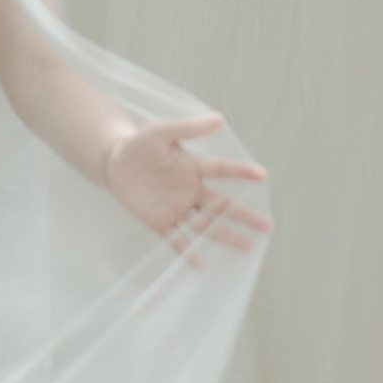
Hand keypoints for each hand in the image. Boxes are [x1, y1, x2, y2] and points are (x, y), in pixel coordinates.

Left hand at [101, 114, 271, 263]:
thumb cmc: (140, 144)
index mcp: (192, 167)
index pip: (221, 169)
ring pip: (206, 224)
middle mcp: (190, 190)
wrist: (114, 163)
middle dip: (244, 215)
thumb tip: (219, 119)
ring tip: (248, 246)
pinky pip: (177, 239)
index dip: (241, 171)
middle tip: (269, 226)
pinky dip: (188, 251)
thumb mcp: (161, 131)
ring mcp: (177, 207)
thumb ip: (188, 128)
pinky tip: (201, 263)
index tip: (263, 175)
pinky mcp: (160, 221)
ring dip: (226, 235)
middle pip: (222, 205)